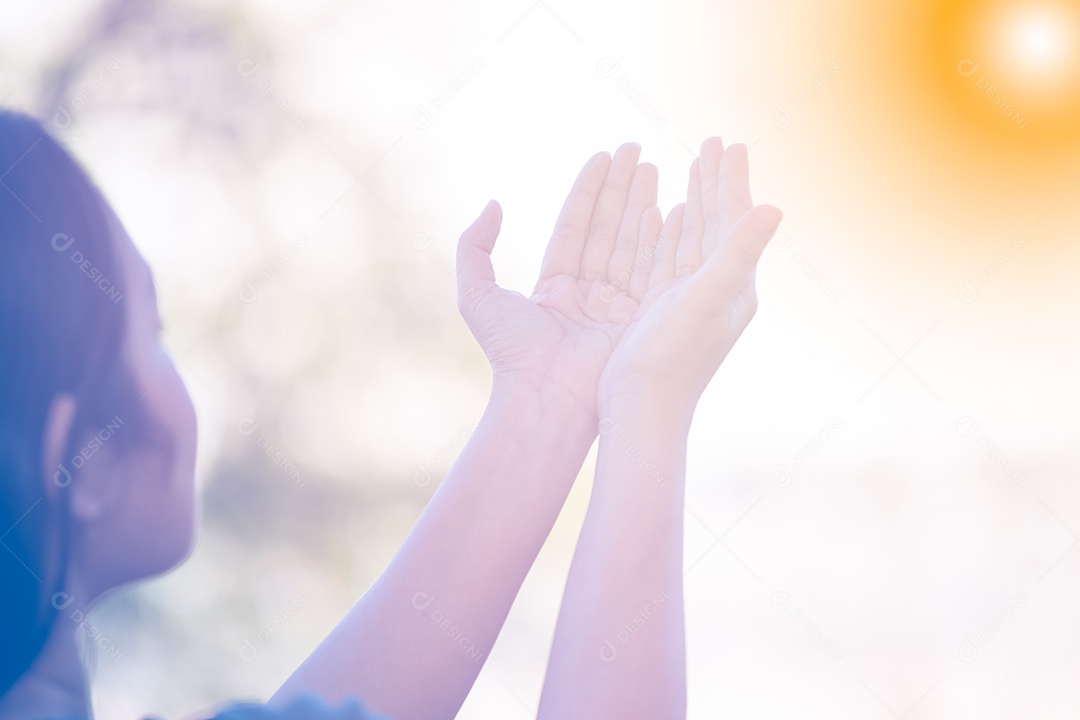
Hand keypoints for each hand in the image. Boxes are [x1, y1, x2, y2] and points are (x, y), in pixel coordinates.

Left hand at [455, 143, 662, 423]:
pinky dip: (660, 237)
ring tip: (656, 165)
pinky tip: (669, 206)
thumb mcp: (477, 295)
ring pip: (632, 243)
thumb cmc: (509, 352)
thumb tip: (493, 205)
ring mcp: (617, 306)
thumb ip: (475, 247)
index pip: (575, 226)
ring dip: (644, 202)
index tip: (605, 155)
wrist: (545, 399)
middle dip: (623, 188)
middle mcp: (589, 293)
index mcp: (555, 287)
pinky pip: (651, 269)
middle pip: (609, 228)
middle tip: (638, 149)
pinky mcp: (639, 319)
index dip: (589, 190)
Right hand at [597, 137, 781, 425]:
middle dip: (714, 183)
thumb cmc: (673, 359)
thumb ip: (739, 252)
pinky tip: (664, 215)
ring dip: (694, 202)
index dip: (731, 181)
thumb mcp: (708, 300)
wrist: (642, 408)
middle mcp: (717, 289)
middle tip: (711, 143)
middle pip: (718, 223)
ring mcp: (690, 299)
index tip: (728, 143)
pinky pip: (669, 257)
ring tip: (692, 168)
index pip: (735, 220)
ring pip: (694, 237)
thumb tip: (775, 208)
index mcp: (735, 283)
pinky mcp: (664, 309)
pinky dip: (669, 230)